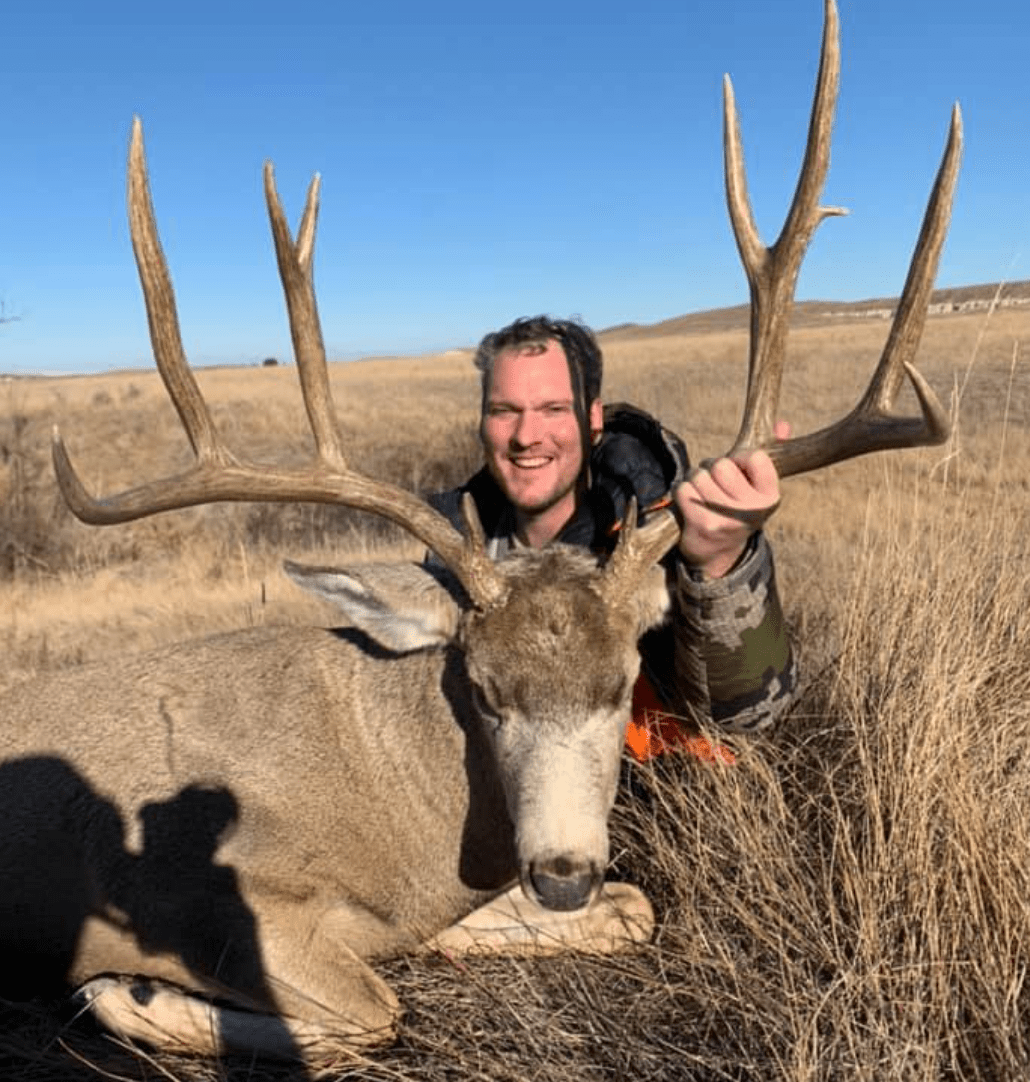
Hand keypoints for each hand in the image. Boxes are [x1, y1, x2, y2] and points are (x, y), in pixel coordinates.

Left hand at [675, 422, 788, 578]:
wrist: (716, 553)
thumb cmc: (736, 508)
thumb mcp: (756, 487)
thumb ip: (767, 457)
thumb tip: (784, 425)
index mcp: (771, 497)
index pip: (754, 456)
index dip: (739, 457)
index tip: (737, 468)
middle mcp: (753, 510)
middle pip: (721, 465)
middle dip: (712, 468)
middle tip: (715, 484)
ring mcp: (727, 518)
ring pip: (699, 475)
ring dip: (695, 480)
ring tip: (704, 494)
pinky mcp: (703, 524)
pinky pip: (684, 489)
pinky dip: (682, 492)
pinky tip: (691, 503)